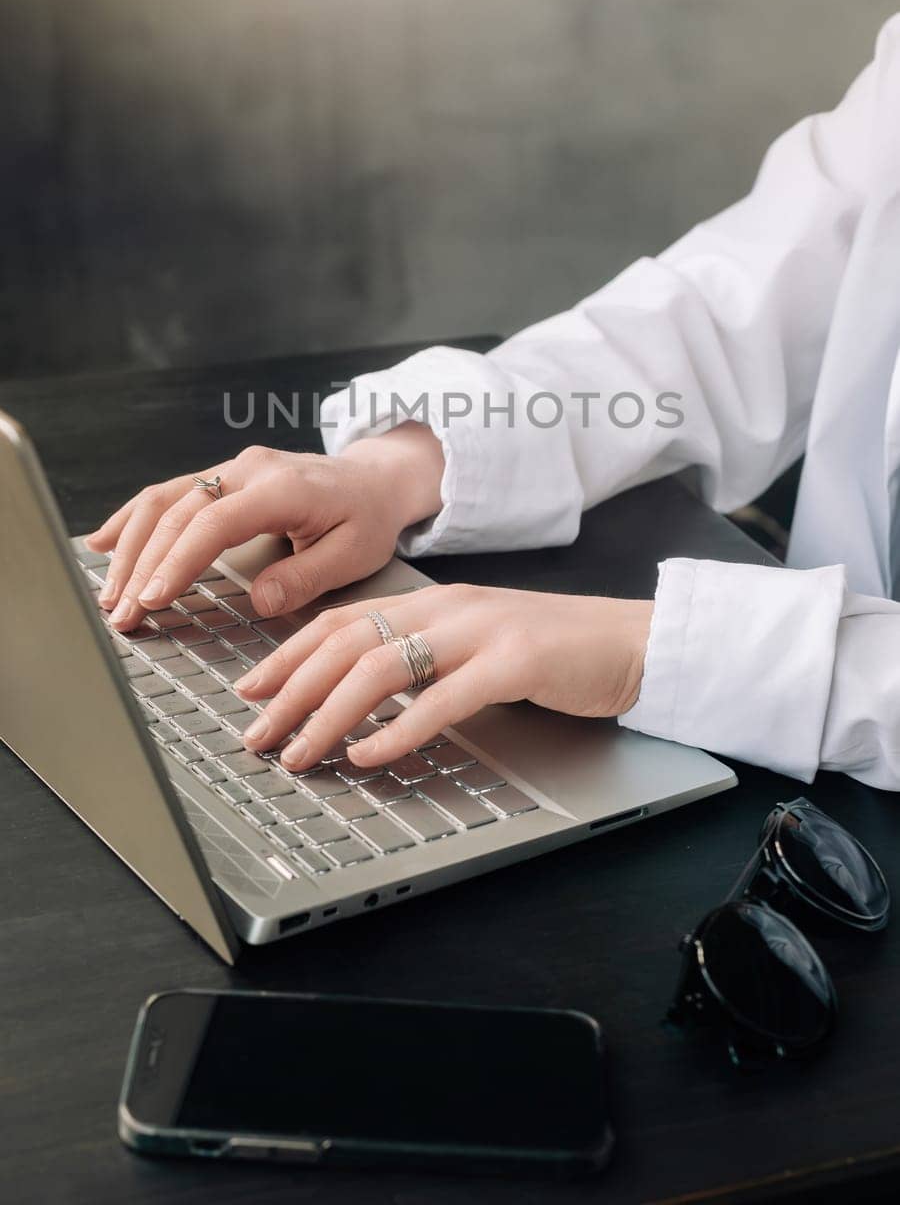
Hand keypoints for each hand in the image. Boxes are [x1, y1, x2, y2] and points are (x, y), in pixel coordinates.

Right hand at [86, 424, 444, 630]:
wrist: (374, 480)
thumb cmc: (366, 518)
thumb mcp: (354, 554)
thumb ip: (306, 577)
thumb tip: (260, 601)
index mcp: (282, 487)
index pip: (215, 523)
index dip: (178, 561)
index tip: (153, 598)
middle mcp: (249, 470)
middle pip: (179, 513)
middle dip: (143, 565)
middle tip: (123, 614)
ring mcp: (232, 469)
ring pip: (165, 500)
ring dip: (130, 546)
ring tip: (109, 593)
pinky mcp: (221, 477)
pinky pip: (169, 494)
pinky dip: (134, 519)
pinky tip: (103, 542)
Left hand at [235, 584, 652, 770]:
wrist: (630, 641)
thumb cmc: (553, 650)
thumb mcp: (474, 645)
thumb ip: (423, 660)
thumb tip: (360, 696)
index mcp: (432, 602)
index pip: (339, 621)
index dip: (287, 655)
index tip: (250, 690)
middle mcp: (447, 609)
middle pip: (346, 643)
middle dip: (291, 692)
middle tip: (257, 735)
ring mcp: (480, 633)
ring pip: (381, 667)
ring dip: (330, 715)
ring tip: (301, 754)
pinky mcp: (514, 663)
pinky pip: (441, 699)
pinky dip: (399, 731)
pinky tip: (371, 756)